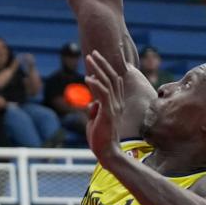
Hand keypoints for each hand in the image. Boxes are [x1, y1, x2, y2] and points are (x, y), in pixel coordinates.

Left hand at [83, 49, 133, 167]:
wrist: (106, 152)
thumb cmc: (100, 138)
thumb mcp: (95, 119)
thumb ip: (94, 109)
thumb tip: (91, 103)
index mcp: (116, 103)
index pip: (113, 81)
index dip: (107, 68)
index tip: (99, 58)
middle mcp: (117, 102)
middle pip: (111, 77)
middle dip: (101, 63)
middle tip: (93, 52)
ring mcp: (114, 107)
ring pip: (107, 82)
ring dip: (97, 69)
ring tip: (89, 58)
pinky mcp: (108, 112)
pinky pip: (103, 94)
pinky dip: (96, 85)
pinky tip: (88, 78)